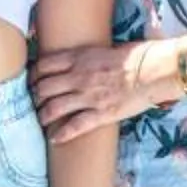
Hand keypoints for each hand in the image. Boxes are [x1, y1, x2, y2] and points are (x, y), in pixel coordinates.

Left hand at [30, 39, 170, 141]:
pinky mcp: (101, 114)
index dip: (34, 75)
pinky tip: (54, 138)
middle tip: (34, 102)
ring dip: (43, 116)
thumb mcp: (105, 48)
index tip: (32, 80)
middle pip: (44, 88)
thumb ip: (88, 57)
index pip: (44, 65)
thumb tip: (81, 61)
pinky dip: (61, 134)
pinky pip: (75, 126)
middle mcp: (78, 77)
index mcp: (79, 58)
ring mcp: (88, 97)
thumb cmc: (136, 55)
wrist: (155, 70)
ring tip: (40, 120)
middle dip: (35, 97)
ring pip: (53, 108)